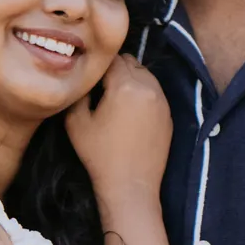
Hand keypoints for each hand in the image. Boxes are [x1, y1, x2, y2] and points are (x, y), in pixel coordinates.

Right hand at [65, 53, 172, 201]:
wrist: (130, 185)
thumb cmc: (99, 155)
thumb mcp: (76, 122)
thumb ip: (80, 92)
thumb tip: (86, 78)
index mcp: (125, 86)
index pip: (111, 59)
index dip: (97, 65)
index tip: (89, 75)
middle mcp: (148, 87)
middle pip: (130, 62)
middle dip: (115, 69)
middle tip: (101, 87)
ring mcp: (162, 101)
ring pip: (145, 74)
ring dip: (130, 79)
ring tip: (116, 97)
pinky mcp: (169, 114)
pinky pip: (154, 91)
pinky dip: (142, 92)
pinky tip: (130, 110)